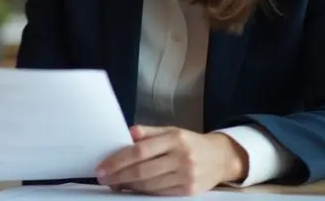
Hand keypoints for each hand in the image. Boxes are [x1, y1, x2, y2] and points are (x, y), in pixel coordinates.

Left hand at [95, 125, 247, 195]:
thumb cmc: (190, 143)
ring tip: (114, 183)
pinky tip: (132, 188)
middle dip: (118, 176)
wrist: (221, 158)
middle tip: (103, 178)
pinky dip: (142, 192)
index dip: (118, 160)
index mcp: (175, 138)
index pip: (140, 151)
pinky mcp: (188, 190)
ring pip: (149, 184)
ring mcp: (186, 175)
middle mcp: (181, 157)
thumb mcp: (172, 130)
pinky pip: (159, 193)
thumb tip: (127, 134)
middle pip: (143, 170)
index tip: (102, 167)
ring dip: (128, 185)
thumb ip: (149, 132)